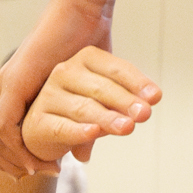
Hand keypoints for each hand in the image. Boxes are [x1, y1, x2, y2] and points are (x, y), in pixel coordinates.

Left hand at [0, 0, 120, 176]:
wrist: (82, 8)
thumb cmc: (88, 38)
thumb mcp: (87, 88)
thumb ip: (83, 120)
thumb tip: (85, 151)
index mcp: (19, 87)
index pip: (2, 132)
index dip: (13, 157)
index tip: (35, 172)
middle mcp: (7, 87)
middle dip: (9, 165)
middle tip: (33, 179)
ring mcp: (7, 84)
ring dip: (12, 161)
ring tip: (36, 173)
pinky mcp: (14, 82)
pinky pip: (3, 126)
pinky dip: (15, 149)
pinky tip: (34, 161)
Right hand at [18, 47, 158, 167]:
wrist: (45, 133)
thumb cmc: (81, 111)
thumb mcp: (107, 102)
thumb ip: (125, 100)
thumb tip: (152, 99)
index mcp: (84, 59)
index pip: (115, 70)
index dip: (136, 84)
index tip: (155, 98)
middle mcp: (63, 72)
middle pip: (101, 88)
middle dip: (125, 102)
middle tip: (144, 114)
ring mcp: (48, 95)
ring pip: (84, 108)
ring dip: (108, 118)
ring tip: (127, 127)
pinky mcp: (37, 121)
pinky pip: (62, 127)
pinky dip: (79, 131)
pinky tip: (94, 133)